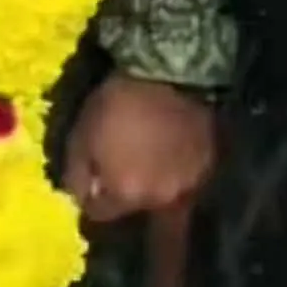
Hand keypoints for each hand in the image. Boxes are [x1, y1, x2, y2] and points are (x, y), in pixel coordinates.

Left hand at [64, 75, 216, 221]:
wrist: (172, 73)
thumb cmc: (119, 103)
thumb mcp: (81, 135)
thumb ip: (77, 175)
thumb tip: (81, 197)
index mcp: (125, 195)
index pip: (100, 213)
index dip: (91, 197)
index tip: (91, 180)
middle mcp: (158, 200)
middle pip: (135, 208)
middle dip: (126, 194)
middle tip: (122, 170)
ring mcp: (188, 186)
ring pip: (164, 196)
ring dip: (154, 184)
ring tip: (149, 161)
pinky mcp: (209, 167)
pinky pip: (187, 178)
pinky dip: (177, 171)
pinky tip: (171, 152)